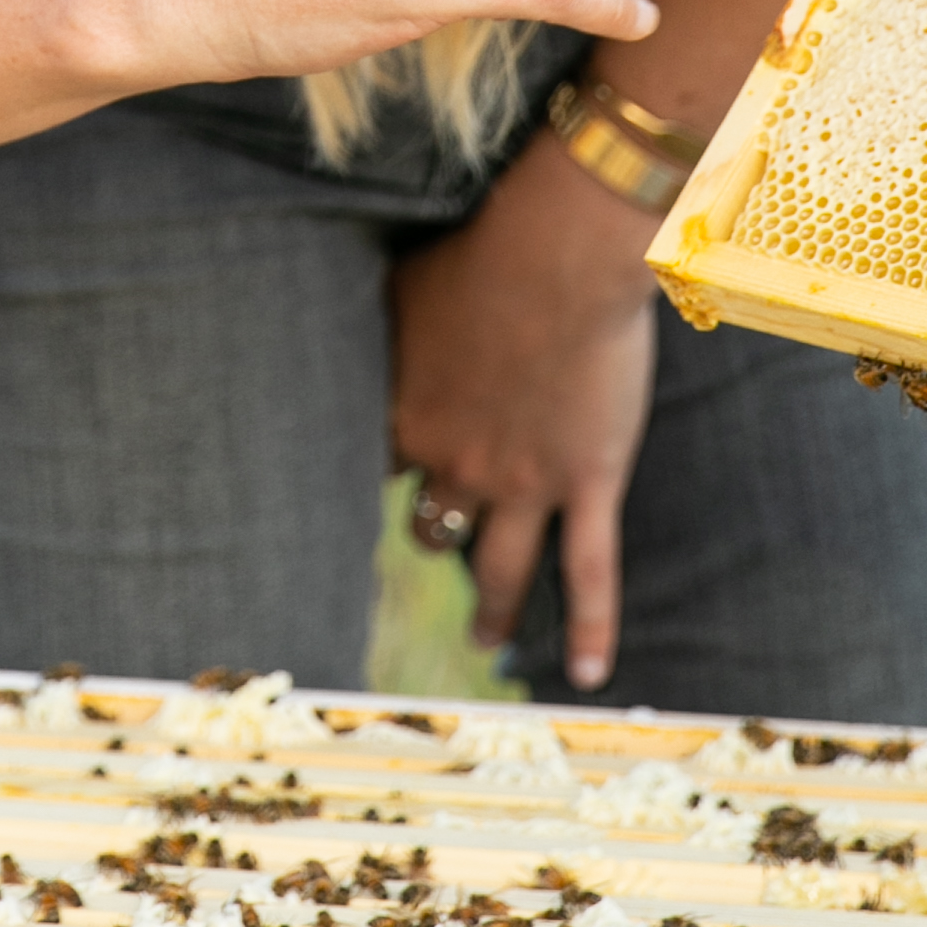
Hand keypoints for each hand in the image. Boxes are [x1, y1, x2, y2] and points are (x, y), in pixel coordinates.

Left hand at [391, 131, 666, 690]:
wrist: (558, 255)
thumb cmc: (480, 252)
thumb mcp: (403, 286)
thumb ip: (383, 325)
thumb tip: (334, 312)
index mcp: (406, 417)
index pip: (378, 473)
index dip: (381, 483)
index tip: (372, 498)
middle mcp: (456, 464)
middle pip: (434, 526)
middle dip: (436, 537)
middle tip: (440, 550)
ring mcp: (524, 483)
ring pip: (501, 568)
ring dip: (494, 609)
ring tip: (488, 637)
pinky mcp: (587, 482)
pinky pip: (590, 572)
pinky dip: (592, 628)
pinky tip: (590, 674)